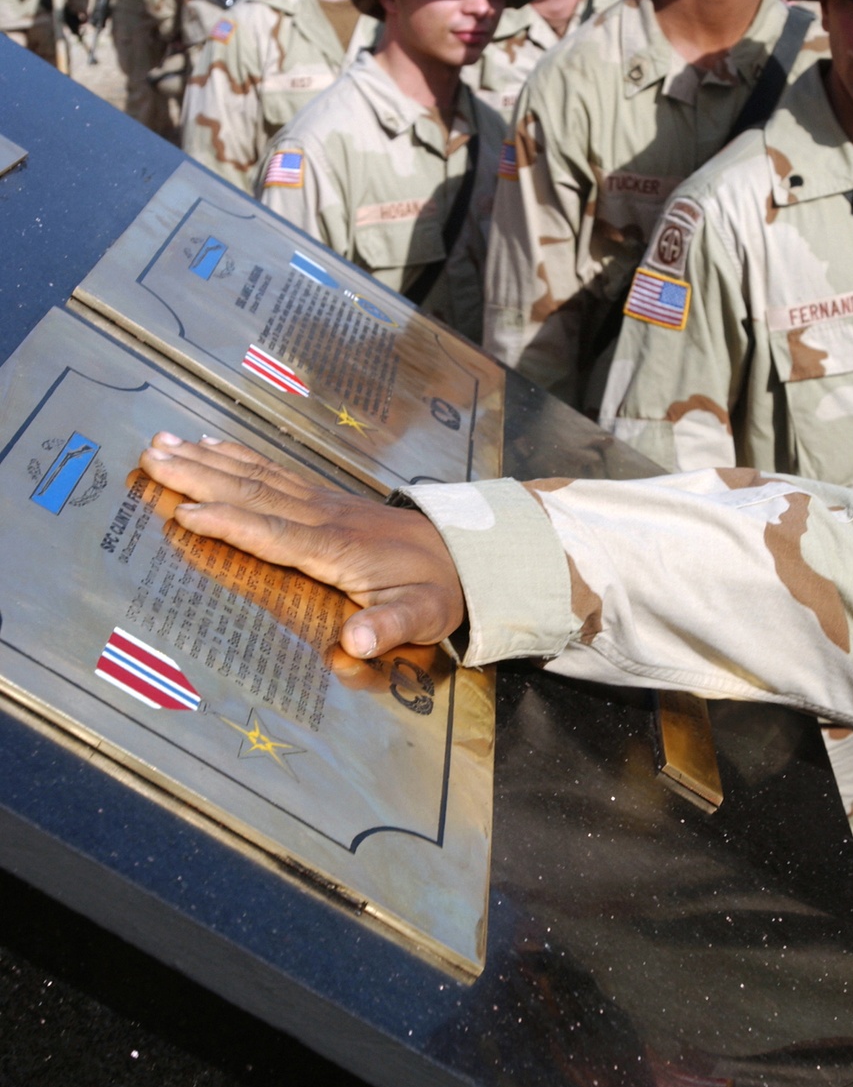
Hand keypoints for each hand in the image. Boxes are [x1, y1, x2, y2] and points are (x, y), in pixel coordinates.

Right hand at [138, 434, 465, 657]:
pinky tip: (209, 444)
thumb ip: (389, 627)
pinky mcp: (323, 498)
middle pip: (251, 493)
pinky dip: (236, 456)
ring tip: (162, 445)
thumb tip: (357, 642)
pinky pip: (272, 471)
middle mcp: (322, 517)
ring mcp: (321, 502)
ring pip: (255, 475)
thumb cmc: (439, 591)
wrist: (467, 555)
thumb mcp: (423, 618)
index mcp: (337, 549)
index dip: (230, 524)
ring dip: (206, 459)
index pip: (274, 533)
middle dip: (198, 477)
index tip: (185, 514)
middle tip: (151, 460)